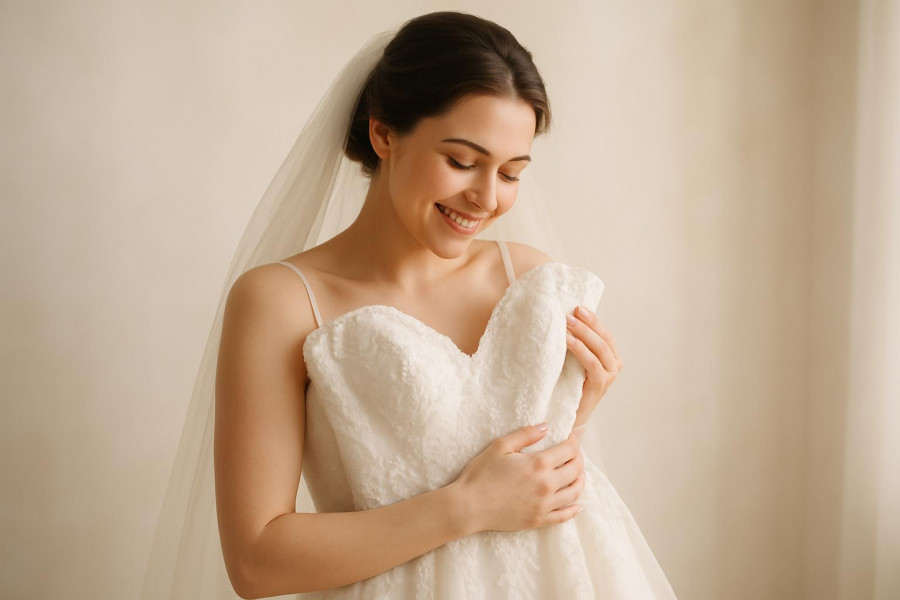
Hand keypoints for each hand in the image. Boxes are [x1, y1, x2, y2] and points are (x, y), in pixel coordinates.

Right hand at [450, 424, 585, 533]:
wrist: (468, 507)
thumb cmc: (480, 474)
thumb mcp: (499, 446)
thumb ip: (525, 434)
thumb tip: (546, 426)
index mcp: (538, 464)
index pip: (569, 450)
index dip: (573, 441)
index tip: (570, 437)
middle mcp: (546, 485)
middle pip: (576, 470)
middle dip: (579, 458)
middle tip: (574, 453)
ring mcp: (544, 505)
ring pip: (574, 493)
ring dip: (580, 481)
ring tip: (578, 474)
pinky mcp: (538, 520)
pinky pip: (564, 516)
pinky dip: (574, 510)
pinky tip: (578, 505)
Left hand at [565, 305, 623, 433]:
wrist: (567, 415)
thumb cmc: (568, 385)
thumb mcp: (573, 360)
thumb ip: (575, 343)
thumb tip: (563, 317)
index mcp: (610, 356)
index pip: (604, 333)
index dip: (592, 319)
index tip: (577, 306)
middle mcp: (614, 365)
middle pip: (604, 338)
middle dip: (587, 323)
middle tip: (570, 312)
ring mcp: (609, 376)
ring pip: (600, 348)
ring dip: (583, 333)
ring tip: (566, 322)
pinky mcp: (600, 386)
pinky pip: (592, 363)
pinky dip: (580, 349)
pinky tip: (567, 340)